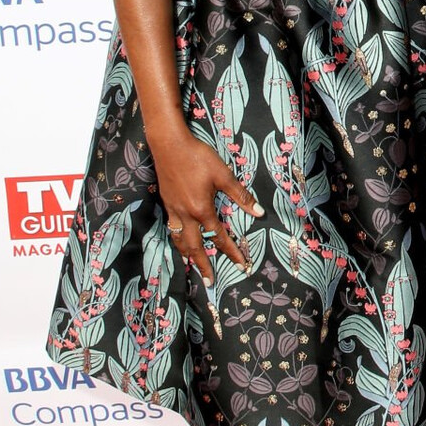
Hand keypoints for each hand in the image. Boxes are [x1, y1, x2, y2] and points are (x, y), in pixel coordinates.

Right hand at [151, 126, 262, 284]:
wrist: (168, 144)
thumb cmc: (197, 157)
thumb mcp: (223, 174)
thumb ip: (240, 195)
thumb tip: (258, 212)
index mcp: (201, 209)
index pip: (218, 237)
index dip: (231, 252)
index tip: (240, 264)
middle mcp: (186, 215)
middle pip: (195, 247)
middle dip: (203, 265)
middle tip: (210, 281)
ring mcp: (174, 210)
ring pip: (180, 240)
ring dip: (187, 256)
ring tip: (193, 267)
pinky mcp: (167, 203)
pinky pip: (172, 229)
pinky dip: (177, 241)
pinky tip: (180, 242)